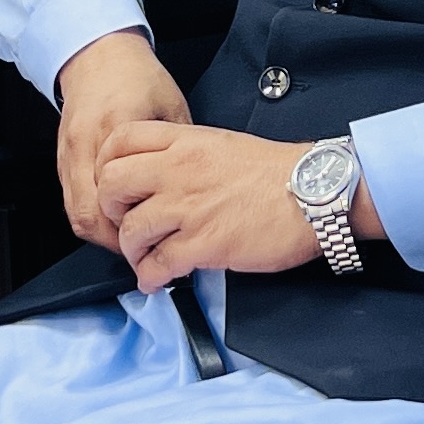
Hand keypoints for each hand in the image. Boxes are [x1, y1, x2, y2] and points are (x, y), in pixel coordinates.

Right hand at [54, 29, 189, 250]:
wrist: (99, 55)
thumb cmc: (137, 77)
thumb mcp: (171, 109)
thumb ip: (177, 151)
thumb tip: (193, 189)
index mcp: (115, 128)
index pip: (118, 194)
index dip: (136, 225)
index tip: (158, 235)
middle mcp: (85, 144)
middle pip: (88, 214)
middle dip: (115, 239)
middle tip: (142, 245)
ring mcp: (69, 154)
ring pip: (76, 214)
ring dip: (102, 231)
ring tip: (129, 235)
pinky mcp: (62, 158)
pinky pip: (71, 200)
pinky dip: (92, 215)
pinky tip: (113, 216)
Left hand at [94, 122, 383, 292]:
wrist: (316, 194)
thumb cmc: (279, 173)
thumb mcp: (224, 145)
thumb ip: (187, 156)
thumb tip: (165, 178)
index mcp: (185, 142)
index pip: (120, 141)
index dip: (107, 166)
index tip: (117, 186)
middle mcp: (179, 170)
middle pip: (112, 185)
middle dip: (112, 210)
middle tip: (128, 223)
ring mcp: (189, 207)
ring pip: (131, 230)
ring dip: (132, 251)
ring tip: (145, 258)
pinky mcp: (203, 244)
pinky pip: (158, 265)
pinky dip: (150, 278)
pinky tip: (157, 281)